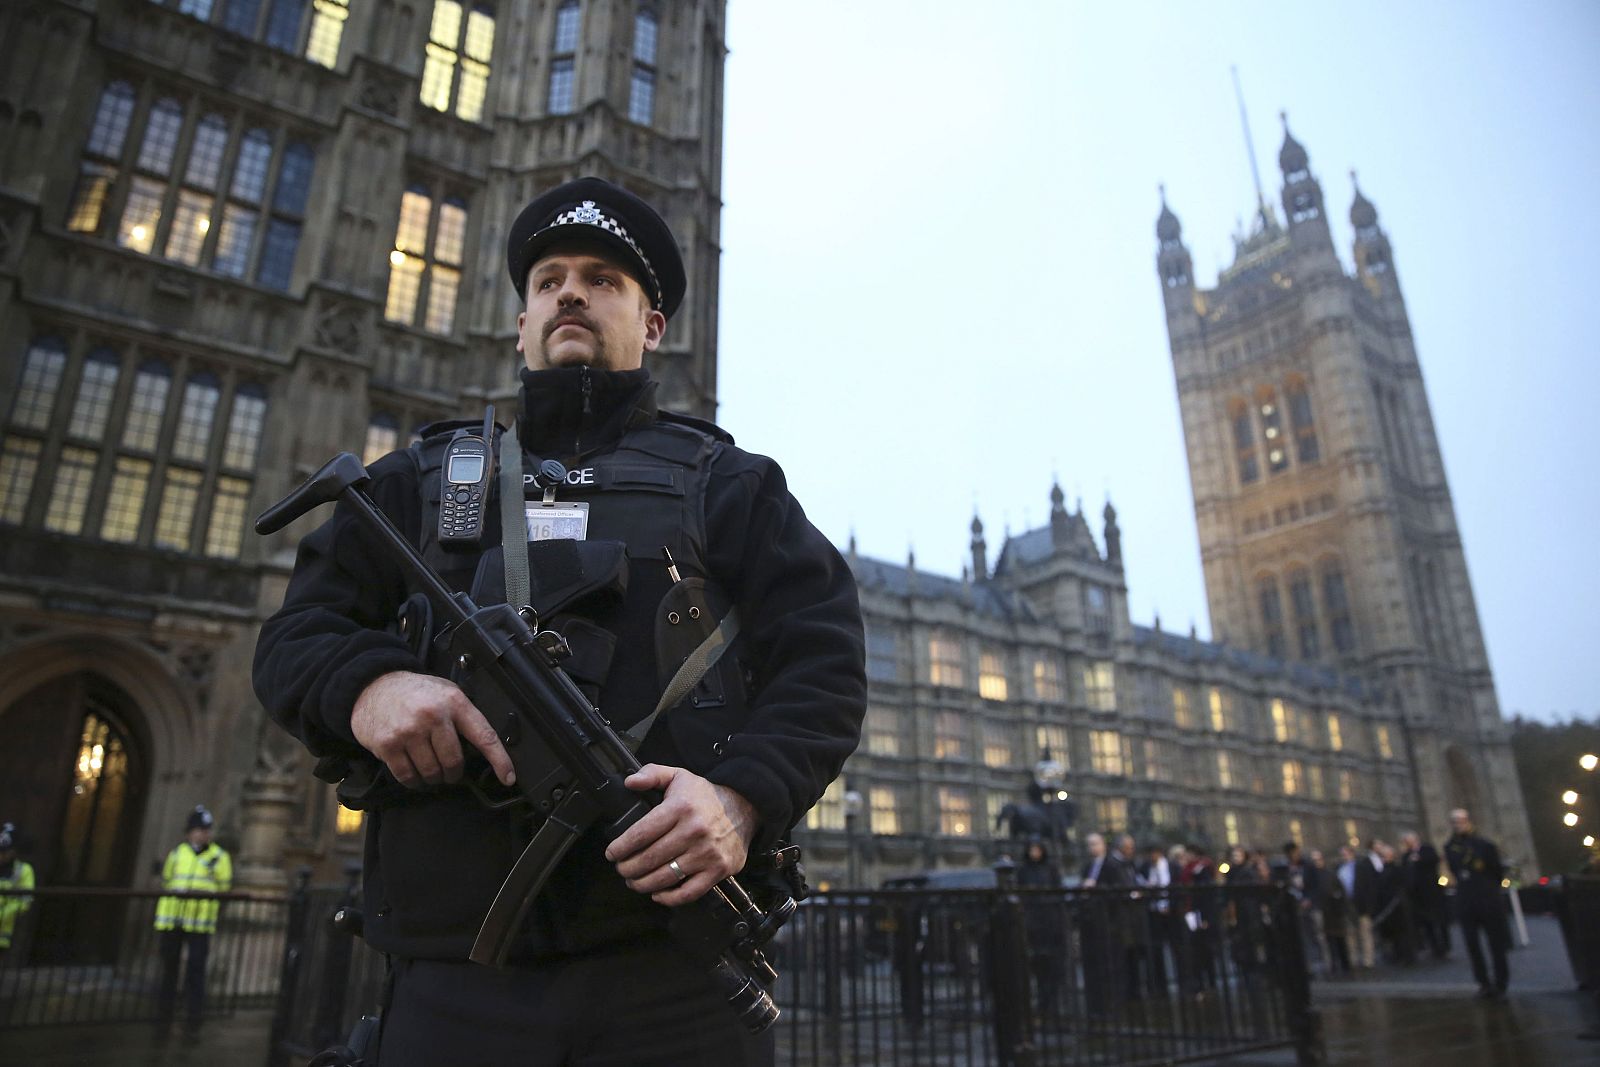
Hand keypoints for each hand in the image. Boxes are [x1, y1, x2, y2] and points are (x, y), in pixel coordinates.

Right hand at [350, 671, 515, 788]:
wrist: (373, 685)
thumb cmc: (415, 692)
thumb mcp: (446, 691)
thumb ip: (464, 715)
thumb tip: (484, 747)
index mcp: (454, 702)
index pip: (484, 735)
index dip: (499, 760)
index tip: (508, 777)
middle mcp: (433, 715)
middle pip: (454, 762)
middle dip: (453, 773)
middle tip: (449, 771)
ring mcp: (409, 731)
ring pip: (431, 772)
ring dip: (433, 778)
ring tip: (430, 769)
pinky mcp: (389, 745)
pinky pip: (408, 776)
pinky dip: (413, 781)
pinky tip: (414, 773)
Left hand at [605, 764, 757, 906]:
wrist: (746, 807)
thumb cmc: (705, 796)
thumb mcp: (679, 776)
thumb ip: (652, 774)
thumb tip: (629, 782)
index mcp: (680, 808)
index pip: (641, 833)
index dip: (621, 847)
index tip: (611, 853)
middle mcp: (694, 831)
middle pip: (650, 858)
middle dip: (628, 868)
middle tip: (621, 869)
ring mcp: (707, 853)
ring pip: (665, 877)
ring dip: (643, 884)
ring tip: (634, 882)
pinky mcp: (718, 870)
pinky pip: (689, 892)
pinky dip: (669, 898)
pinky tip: (658, 894)